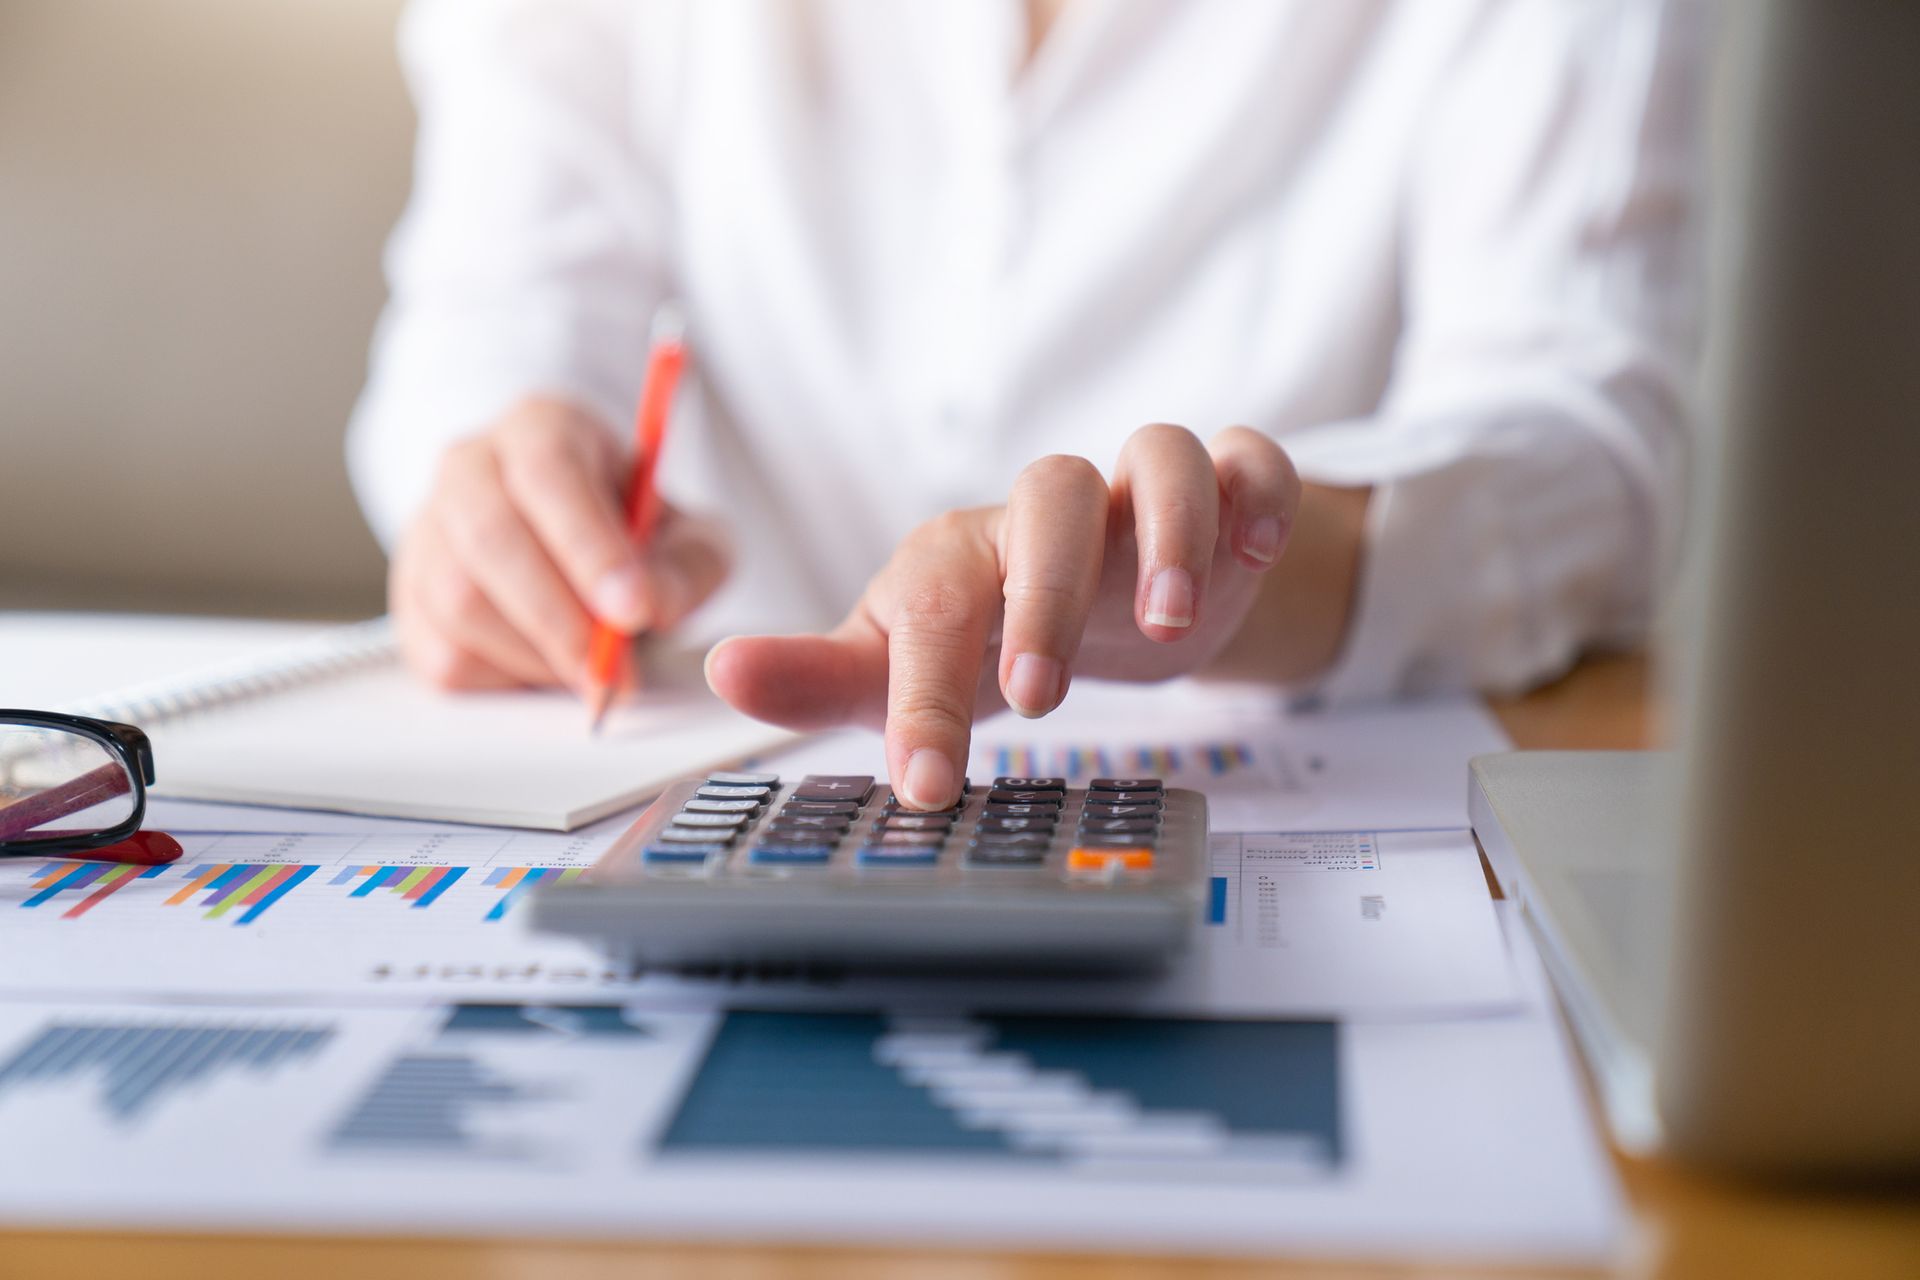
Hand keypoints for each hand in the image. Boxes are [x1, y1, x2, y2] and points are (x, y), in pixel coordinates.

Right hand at [391, 397, 729, 689]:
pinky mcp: (410, 601)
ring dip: (536, 654)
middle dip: (558, 616)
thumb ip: (684, 567)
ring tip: (590, 668)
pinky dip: (506, 679)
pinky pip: (445, 655)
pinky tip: (547, 667)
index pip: (549, 471)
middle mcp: (470, 468)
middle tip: (613, 669)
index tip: (633, 609)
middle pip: (489, 535)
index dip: (590, 545)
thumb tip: (649, 603)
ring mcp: (428, 532)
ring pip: (459, 602)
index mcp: (541, 427)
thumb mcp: (688, 539)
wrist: (581, 549)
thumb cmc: (633, 536)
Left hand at [706, 424, 1302, 807]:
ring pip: (1160, 457)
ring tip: (1168, 627)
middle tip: (1036, 697)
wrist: (1110, 605)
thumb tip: (721, 671)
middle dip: (1047, 592)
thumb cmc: (996, 634)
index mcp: (966, 555)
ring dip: (1172, 534)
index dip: (924, 692)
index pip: (937, 600)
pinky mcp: (1222, 496)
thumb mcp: (911, 666)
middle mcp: (1050, 515)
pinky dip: (1257, 496)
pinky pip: (1249, 460)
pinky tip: (1252, 560)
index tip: (924, 784)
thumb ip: (824, 677)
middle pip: (1050, 496)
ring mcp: (1139, 500)